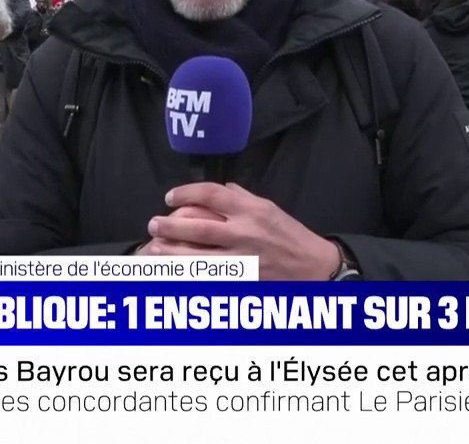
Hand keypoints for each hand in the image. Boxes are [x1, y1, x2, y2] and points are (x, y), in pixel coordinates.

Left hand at [144, 183, 341, 280]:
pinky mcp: (243, 281)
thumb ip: (243, 197)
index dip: (186, 193)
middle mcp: (246, 233)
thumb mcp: (270, 208)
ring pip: (197, 258)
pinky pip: (209, 279)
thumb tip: (221, 188)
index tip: (170, 198)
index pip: (211, 194)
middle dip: (170, 225)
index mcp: (252, 210)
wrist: (314, 267)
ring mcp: (243, 260)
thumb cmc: (291, 235)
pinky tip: (173, 274)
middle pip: (197, 227)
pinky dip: (188, 276)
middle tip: (153, 224)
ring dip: (171, 254)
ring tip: (154, 249)